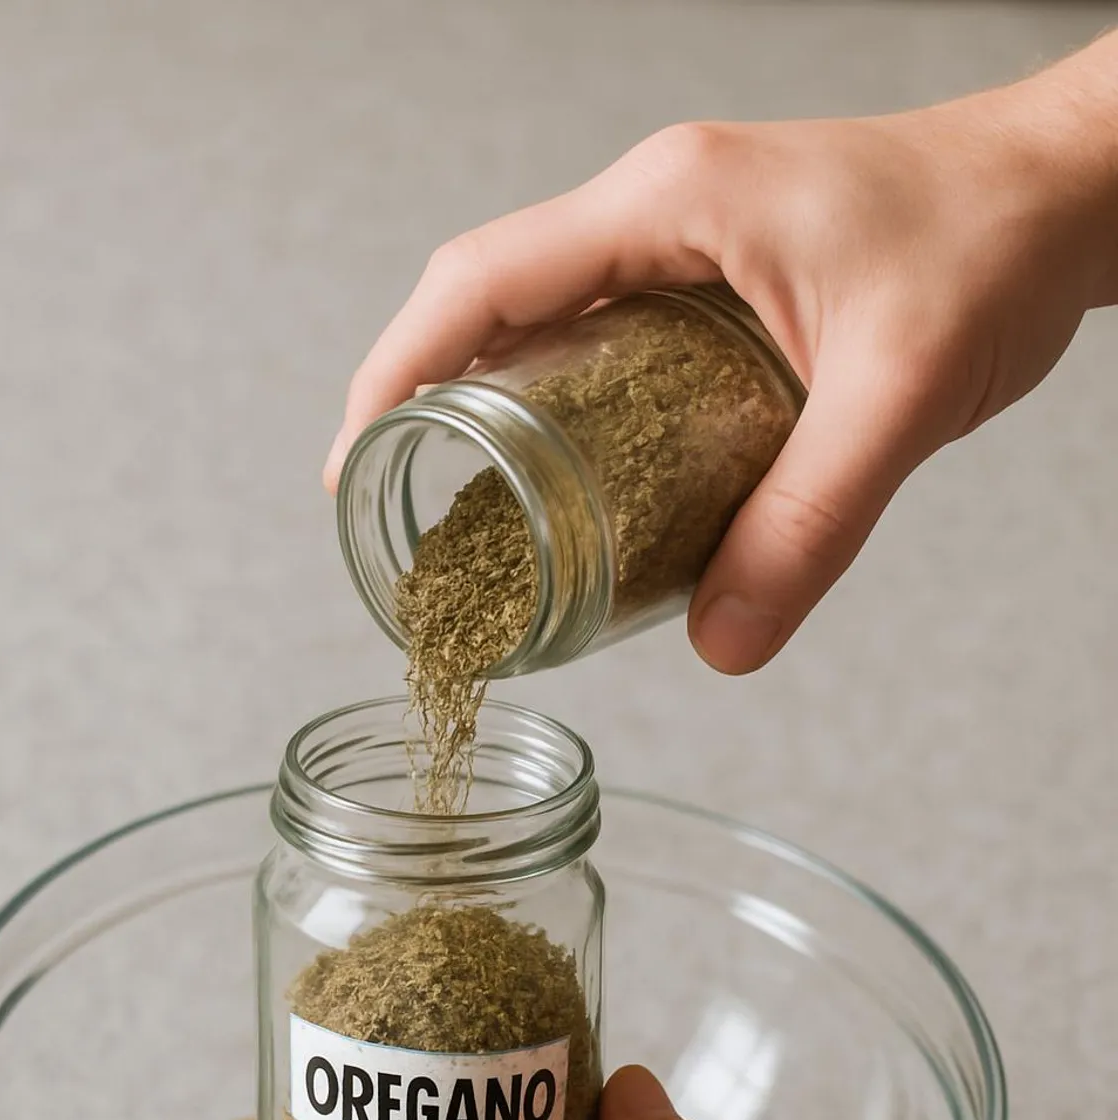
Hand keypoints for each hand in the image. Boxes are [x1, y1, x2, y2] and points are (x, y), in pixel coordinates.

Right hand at [324, 40, 1117, 674]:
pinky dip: (559, 405)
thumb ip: (810, 526)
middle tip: (392, 512)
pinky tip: (562, 482)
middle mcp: (656, 211)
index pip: (480, 282)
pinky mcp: (713, 278)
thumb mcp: (901, 397)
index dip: (395, 374)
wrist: (1066, 192)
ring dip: (484, 405)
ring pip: (541, 320)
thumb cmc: (995, 247)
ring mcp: (682, 240)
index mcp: (668, 204)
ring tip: (456, 513)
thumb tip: (722, 648)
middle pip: (488, 300)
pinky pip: (601, 337)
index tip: (352, 471)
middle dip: (420, 400)